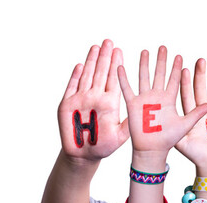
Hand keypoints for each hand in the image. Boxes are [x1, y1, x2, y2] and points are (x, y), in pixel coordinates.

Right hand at [58, 39, 128, 162]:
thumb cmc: (103, 147)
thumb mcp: (120, 137)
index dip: (116, 65)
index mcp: (110, 102)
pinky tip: (79, 65)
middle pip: (100, 73)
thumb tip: (139, 113)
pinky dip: (75, 77)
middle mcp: (96, 97)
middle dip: (104, 57)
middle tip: (109, 41)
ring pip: (87, 76)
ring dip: (91, 62)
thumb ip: (128, 125)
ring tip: (95, 47)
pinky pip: (71, 88)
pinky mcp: (67, 105)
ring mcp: (81, 100)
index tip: (119, 50)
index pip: (113, 79)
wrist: (83, 156)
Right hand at [119, 46, 206, 202]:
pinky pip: (127, 89)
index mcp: (169, 100)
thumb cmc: (169, 140)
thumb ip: (197, 113)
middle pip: (159, 74)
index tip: (179, 56)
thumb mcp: (186, 125)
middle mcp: (156, 97)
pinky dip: (123, 78)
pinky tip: (120, 67)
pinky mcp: (132, 105)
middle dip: (161, 61)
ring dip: (144, 64)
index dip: (176, 68)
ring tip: (145, 51)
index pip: (174, 80)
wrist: (152, 150)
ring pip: (144, 77)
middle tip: (163, 47)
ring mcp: (144, 100)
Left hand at [175, 59, 206, 176]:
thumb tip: (162, 120)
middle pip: (201, 88)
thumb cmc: (197, 156)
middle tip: (199, 60)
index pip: (186, 94)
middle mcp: (203, 111)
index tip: (182, 68)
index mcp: (190, 115)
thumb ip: (175, 130)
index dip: (184, 82)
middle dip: (200, 74)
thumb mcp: (182, 143)